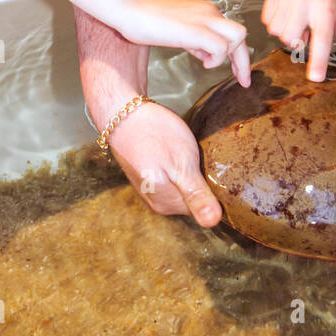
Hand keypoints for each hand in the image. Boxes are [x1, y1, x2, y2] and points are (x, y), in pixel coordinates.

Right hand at [108, 99, 221, 225]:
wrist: (123, 113)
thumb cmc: (154, 134)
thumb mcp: (182, 163)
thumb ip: (196, 194)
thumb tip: (212, 222)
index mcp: (167, 204)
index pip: (203, 207)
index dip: (212, 187)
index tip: (211, 167)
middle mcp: (157, 202)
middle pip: (192, 199)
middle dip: (200, 180)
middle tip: (199, 156)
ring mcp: (150, 190)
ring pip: (182, 188)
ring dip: (189, 172)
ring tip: (188, 152)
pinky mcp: (147, 177)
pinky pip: (172, 178)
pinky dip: (178, 166)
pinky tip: (177, 152)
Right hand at [123, 0, 250, 85]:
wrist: (129, 8)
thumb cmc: (146, 21)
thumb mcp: (178, 31)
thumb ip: (195, 41)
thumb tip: (206, 55)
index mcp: (206, 12)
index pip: (232, 32)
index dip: (239, 55)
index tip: (238, 74)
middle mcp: (210, 12)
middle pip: (241, 35)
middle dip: (244, 62)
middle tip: (243, 82)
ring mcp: (204, 19)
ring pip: (238, 37)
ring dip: (229, 56)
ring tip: (208, 64)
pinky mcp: (196, 30)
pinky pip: (221, 47)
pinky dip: (216, 59)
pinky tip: (202, 63)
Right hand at [262, 0, 335, 81]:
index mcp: (325, 9)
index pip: (321, 41)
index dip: (317, 62)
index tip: (314, 78)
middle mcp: (303, 3)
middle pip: (291, 39)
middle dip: (297, 40)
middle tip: (308, 26)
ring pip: (276, 31)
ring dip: (285, 31)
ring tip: (297, 17)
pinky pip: (266, 20)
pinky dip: (275, 21)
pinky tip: (287, 11)